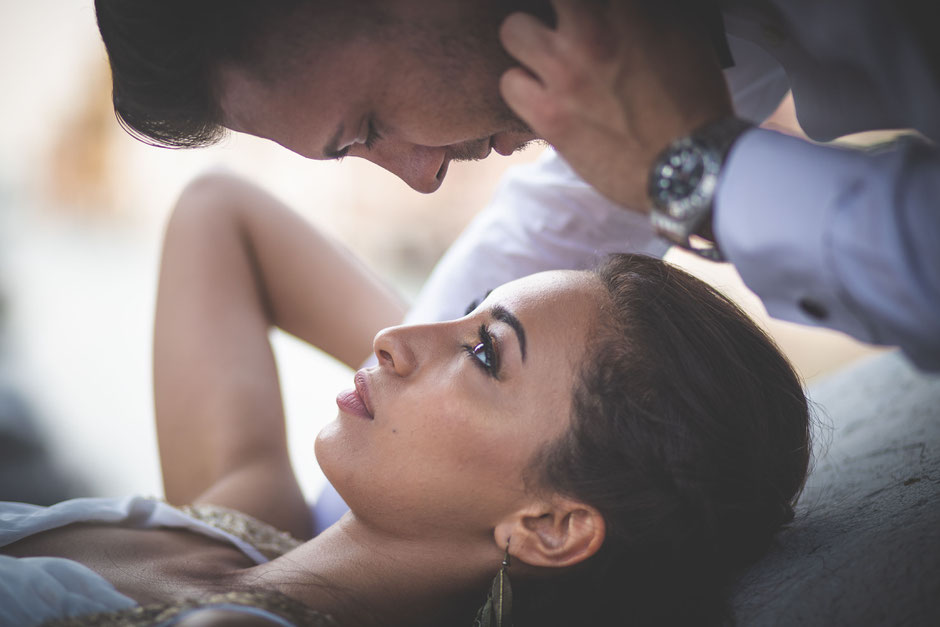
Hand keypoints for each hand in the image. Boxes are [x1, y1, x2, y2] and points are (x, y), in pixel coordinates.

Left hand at [499, 0, 732, 212]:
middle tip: (564, 28)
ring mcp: (565, 72)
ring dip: (527, 43)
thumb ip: (643, 12)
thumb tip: (627, 10)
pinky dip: (521, 88)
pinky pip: (508, 83)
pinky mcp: (548, 115)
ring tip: (545, 60)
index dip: (577, 6)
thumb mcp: (683, 33)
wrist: (689, 165)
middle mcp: (592, 32)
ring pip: (513, 30)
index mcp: (625, 9)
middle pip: (546, 0)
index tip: (579, 13)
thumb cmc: (693, 99)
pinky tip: (540, 96)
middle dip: (554, 10)